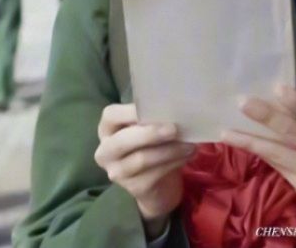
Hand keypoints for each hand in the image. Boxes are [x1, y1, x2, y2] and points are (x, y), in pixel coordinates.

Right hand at [94, 104, 194, 238]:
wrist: (159, 187)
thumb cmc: (154, 147)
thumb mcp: (151, 130)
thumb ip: (153, 119)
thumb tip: (176, 107)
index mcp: (107, 130)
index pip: (110, 115)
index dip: (130, 111)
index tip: (156, 107)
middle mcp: (106, 152)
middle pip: (123, 141)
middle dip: (150, 133)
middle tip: (175, 129)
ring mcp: (118, 172)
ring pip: (142, 159)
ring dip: (170, 150)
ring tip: (190, 144)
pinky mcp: (134, 188)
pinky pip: (155, 174)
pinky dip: (174, 162)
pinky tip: (188, 155)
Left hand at [221, 85, 295, 223]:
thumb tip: (280, 99)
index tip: (276, 88)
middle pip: (293, 131)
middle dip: (266, 116)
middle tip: (243, 102)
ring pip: (276, 151)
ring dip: (249, 140)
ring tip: (227, 131)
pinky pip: (276, 164)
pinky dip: (258, 151)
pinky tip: (241, 143)